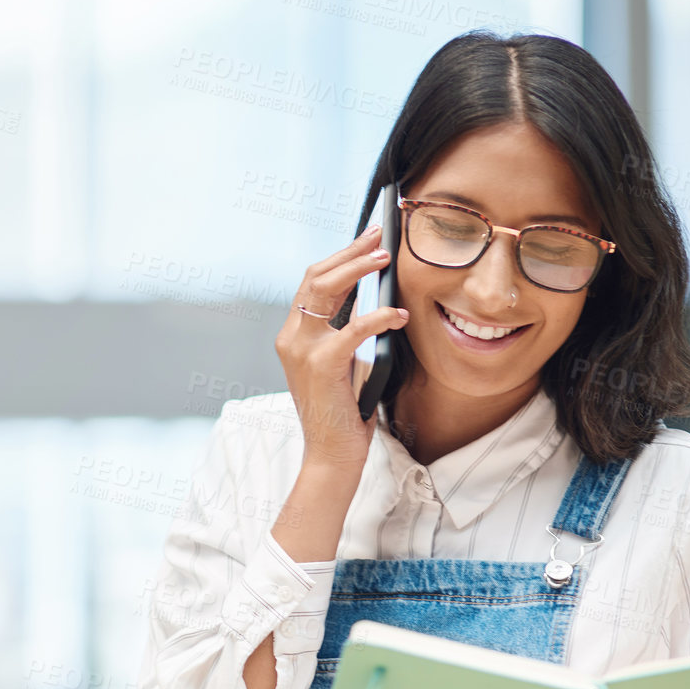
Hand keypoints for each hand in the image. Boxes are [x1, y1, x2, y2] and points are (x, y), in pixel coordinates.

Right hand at [277, 224, 409, 474]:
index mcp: (294, 335)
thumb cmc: (343, 410)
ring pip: (326, 289)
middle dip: (350, 251)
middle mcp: (291, 337)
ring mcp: (302, 349)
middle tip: (380, 235)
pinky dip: (379, 317)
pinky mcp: (321, 364)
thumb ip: (348, 330)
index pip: (313, 282)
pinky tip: (398, 315)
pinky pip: (354, 327)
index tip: (368, 238)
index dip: (341, 256)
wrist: (331, 454)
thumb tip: (372, 294)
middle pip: (317, 276)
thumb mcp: (344, 362)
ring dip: (359, 268)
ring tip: (387, 258)